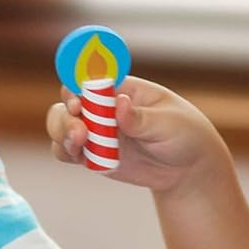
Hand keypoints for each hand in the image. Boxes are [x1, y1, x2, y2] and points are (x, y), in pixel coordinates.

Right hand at [46, 76, 225, 195]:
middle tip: (80, 133)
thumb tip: (120, 103)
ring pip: (61, 125)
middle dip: (66, 115)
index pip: (90, 78)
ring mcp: (96, 131)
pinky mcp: (92, 154)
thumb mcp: (169, 123)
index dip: (76, 86)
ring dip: (62, 133)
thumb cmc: (184, 134)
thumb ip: (140, 117)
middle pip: (69, 101)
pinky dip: (65, 152)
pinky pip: (67, 150)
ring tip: (78, 144)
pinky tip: (77, 156)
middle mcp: (103, 107)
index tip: (77, 102)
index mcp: (122, 88)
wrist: (187, 169)